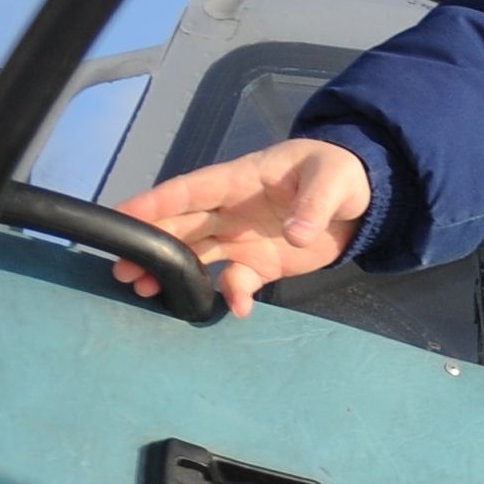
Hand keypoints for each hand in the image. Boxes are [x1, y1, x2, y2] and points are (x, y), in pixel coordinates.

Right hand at [113, 137, 371, 313]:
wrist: (363, 199)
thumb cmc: (341, 173)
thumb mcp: (333, 179)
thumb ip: (313, 206)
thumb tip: (295, 235)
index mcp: (239, 179)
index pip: (189, 190)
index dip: (154, 202)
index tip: (121, 215)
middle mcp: (231, 209)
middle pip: (180, 225)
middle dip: (149, 243)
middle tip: (122, 267)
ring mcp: (242, 237)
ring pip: (195, 254)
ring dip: (171, 272)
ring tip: (145, 290)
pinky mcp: (260, 262)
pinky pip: (236, 280)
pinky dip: (232, 294)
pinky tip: (235, 309)